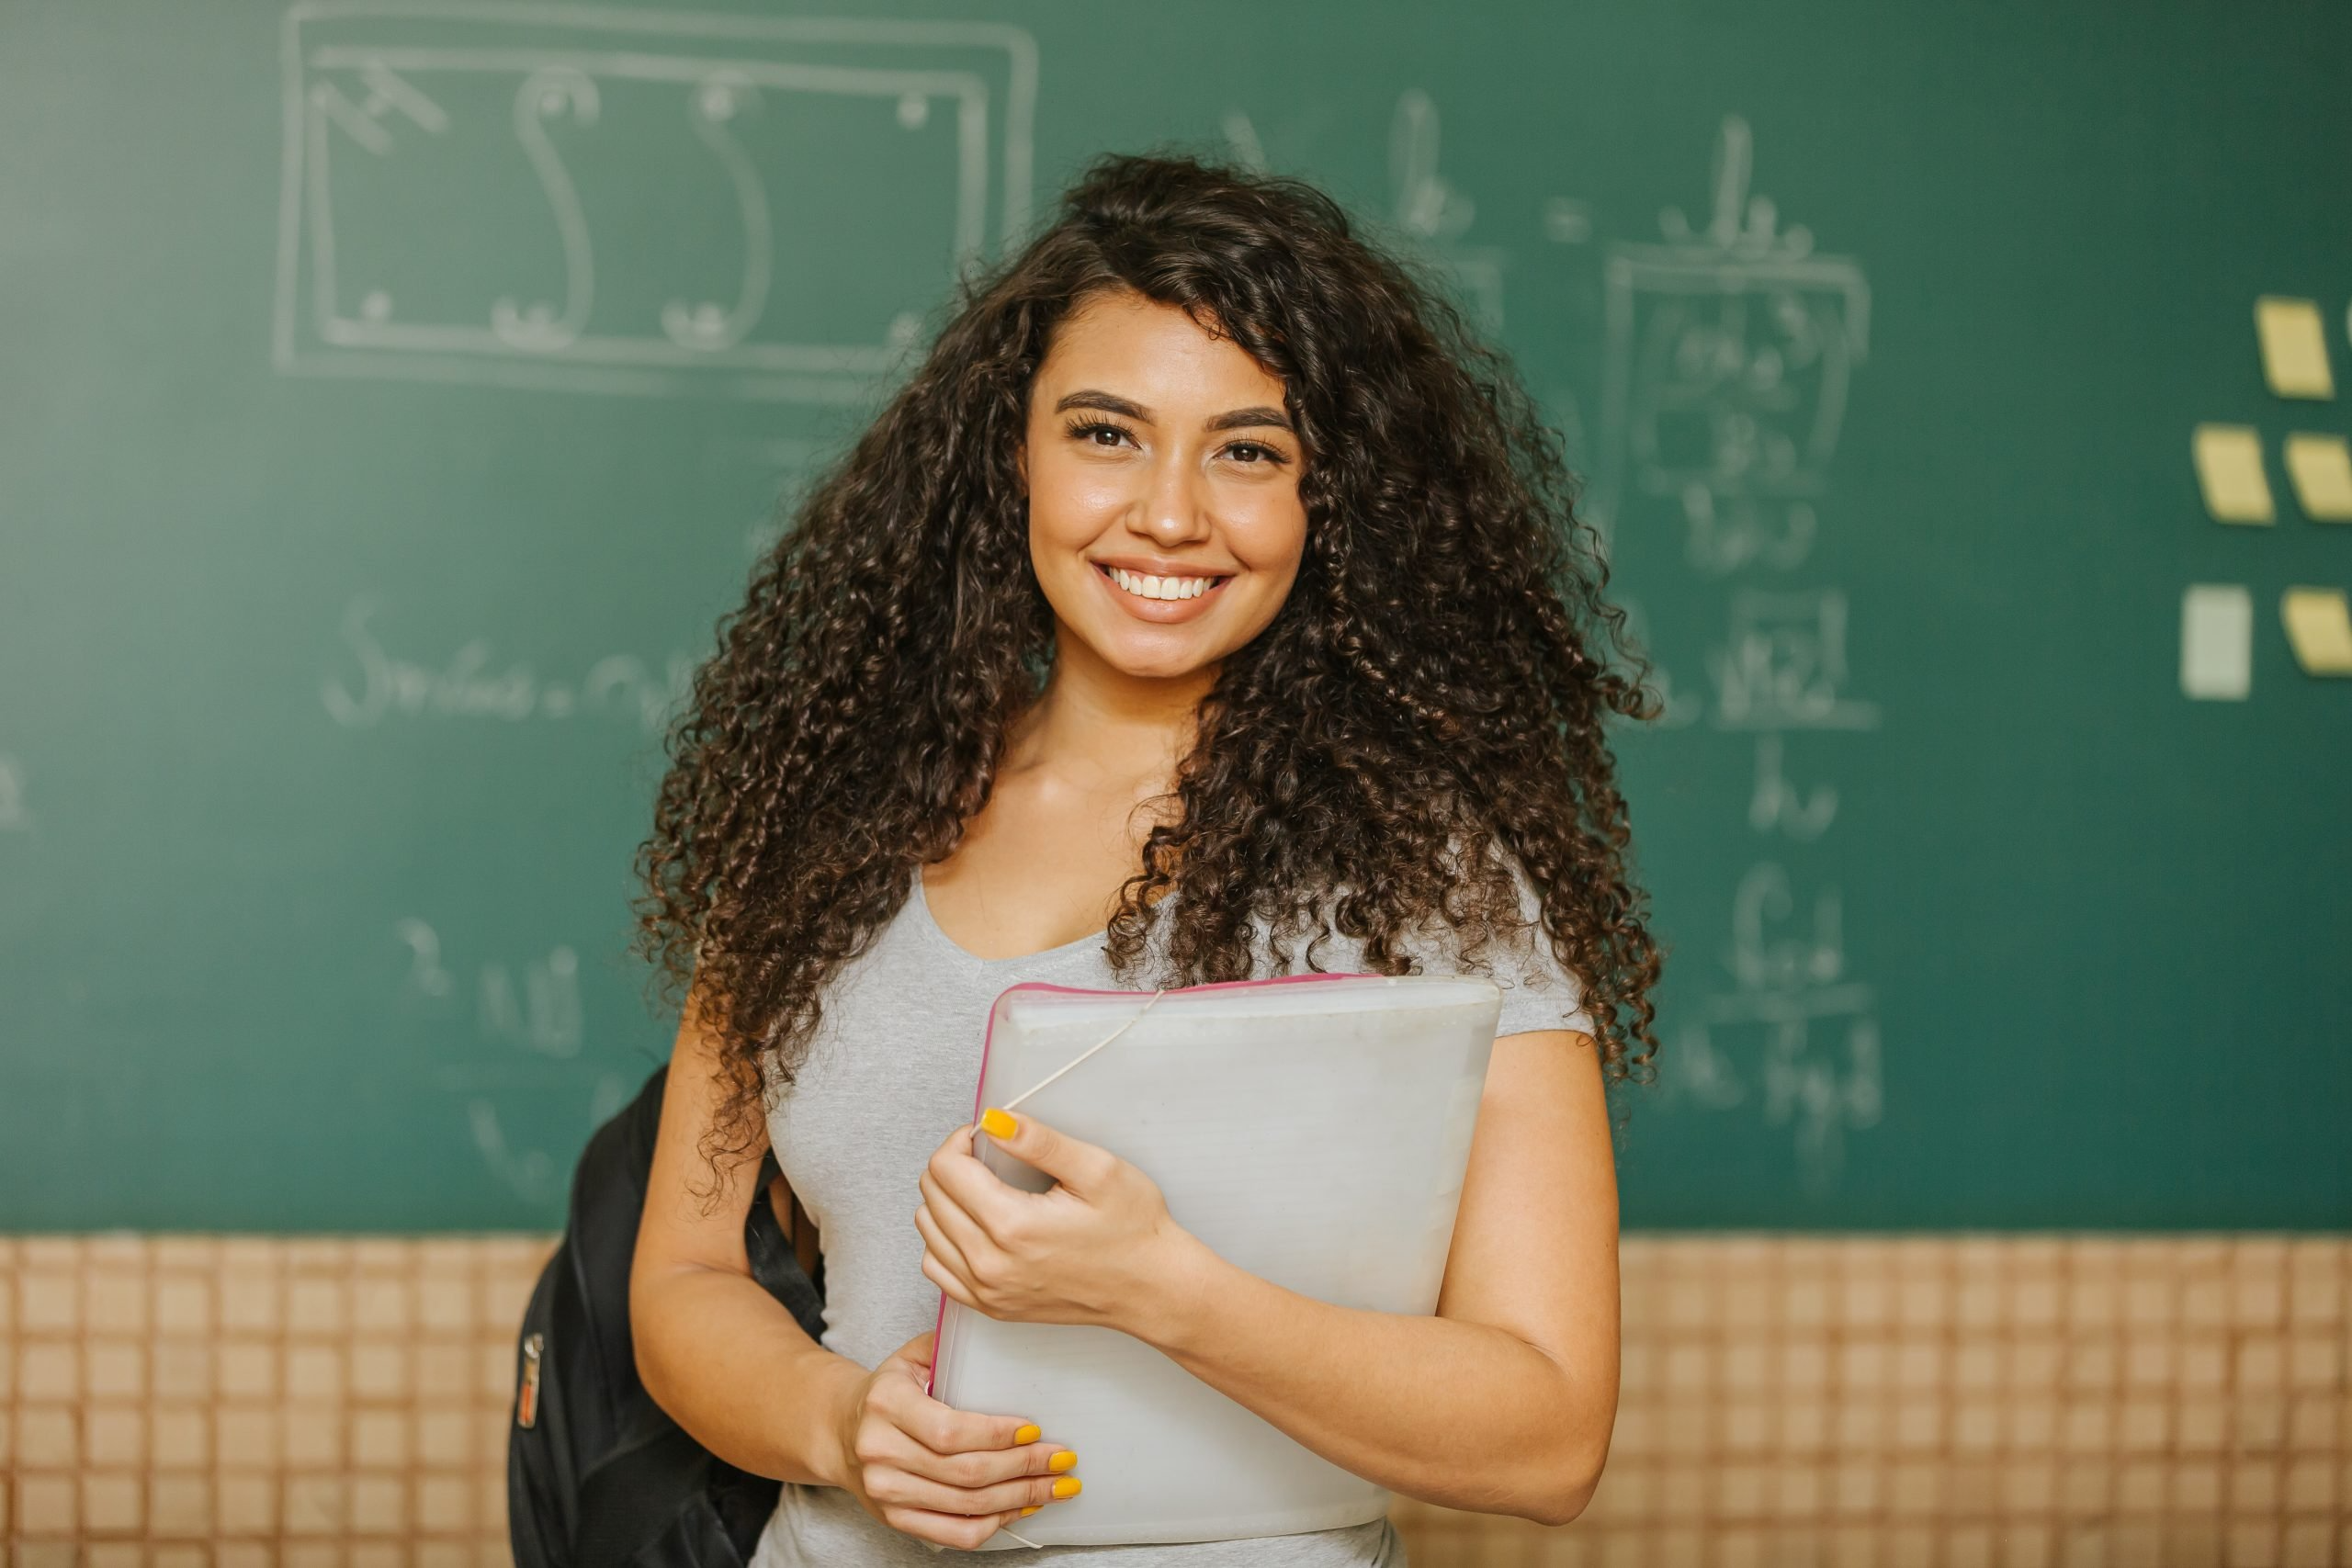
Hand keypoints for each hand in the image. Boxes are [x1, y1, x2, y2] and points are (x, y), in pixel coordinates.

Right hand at [826, 1330, 1079, 1548]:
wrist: (842, 1433)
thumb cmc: (888, 1392)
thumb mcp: (909, 1357)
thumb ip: (948, 1345)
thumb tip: (1002, 1331)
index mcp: (886, 1404)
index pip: (950, 1430)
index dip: (997, 1435)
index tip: (1035, 1430)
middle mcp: (881, 1452)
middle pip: (965, 1473)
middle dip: (1023, 1468)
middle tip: (1062, 1459)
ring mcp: (887, 1493)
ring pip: (966, 1506)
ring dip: (1019, 1497)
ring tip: (1055, 1486)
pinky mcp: (896, 1520)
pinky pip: (955, 1533)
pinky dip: (995, 1523)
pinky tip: (1022, 1507)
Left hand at [916, 1106, 1196, 1333]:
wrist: (1151, 1288)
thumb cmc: (1133, 1231)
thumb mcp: (1097, 1170)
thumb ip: (1040, 1141)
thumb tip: (994, 1121)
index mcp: (1012, 1226)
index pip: (945, 1169)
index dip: (959, 1140)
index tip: (984, 1135)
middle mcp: (991, 1264)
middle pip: (931, 1197)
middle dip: (952, 1165)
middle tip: (987, 1156)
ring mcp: (988, 1292)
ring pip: (929, 1231)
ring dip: (945, 1200)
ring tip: (983, 1188)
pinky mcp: (992, 1307)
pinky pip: (938, 1268)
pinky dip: (944, 1240)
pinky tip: (974, 1225)